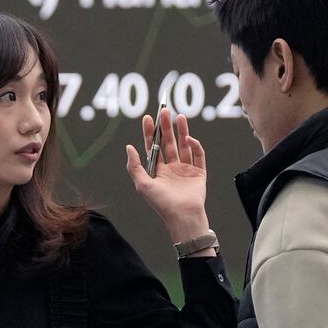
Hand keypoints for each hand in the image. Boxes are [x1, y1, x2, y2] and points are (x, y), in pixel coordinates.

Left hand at [125, 106, 210, 241]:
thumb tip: (129, 147)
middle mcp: (172, 168)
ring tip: (180, 116)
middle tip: (165, 111)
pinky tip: (188, 139)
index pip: (153, 147)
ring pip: (184, 145)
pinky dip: (195, 146)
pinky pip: (198, 155)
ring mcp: (186, 169)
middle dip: (166, 127)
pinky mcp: (199, 172)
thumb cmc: (161, 203)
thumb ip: (135, 165)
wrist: (182, 216)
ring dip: (182, 130)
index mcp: (158, 170)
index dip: (150, 132)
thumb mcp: (142, 184)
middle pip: (168, 142)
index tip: (148, 118)